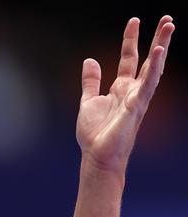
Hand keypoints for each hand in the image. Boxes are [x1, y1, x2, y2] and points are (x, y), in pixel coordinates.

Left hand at [77, 15, 174, 174]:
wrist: (97, 157)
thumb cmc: (94, 135)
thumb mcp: (88, 102)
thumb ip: (91, 82)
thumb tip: (89, 60)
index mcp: (120, 89)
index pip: (129, 58)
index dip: (130, 40)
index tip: (134, 21)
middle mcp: (132, 91)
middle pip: (148, 59)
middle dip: (157, 38)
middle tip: (167, 18)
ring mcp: (137, 97)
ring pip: (153, 67)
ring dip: (162, 46)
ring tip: (169, 26)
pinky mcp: (137, 106)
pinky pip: (148, 84)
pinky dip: (154, 67)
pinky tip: (159, 51)